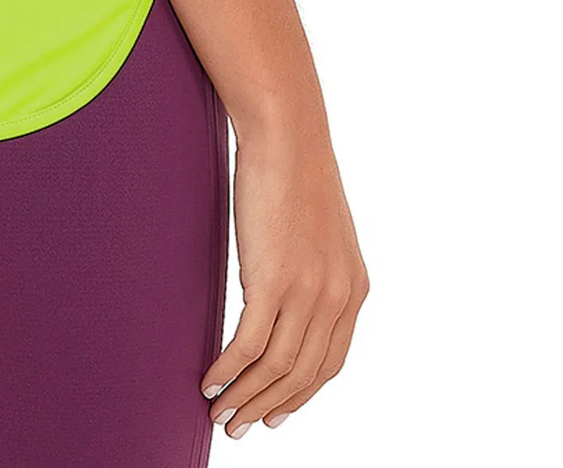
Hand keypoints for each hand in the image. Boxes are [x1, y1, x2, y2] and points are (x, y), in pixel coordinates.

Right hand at [201, 128, 368, 437]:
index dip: (300, 397)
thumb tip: (286, 299)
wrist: (288, 135)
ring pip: (275, 369)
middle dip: (267, 408)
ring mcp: (307, 292)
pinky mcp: (273, 281)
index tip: (275, 415)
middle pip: (302, 376)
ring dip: (244, 399)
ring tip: (220, 413)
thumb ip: (314, 273)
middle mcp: (337, 299)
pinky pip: (249, 346)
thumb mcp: (321, 234)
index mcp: (354, 290)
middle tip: (238, 427)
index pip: (329, 364)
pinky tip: (209, 381)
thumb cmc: (294, 173)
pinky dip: (227, 371)